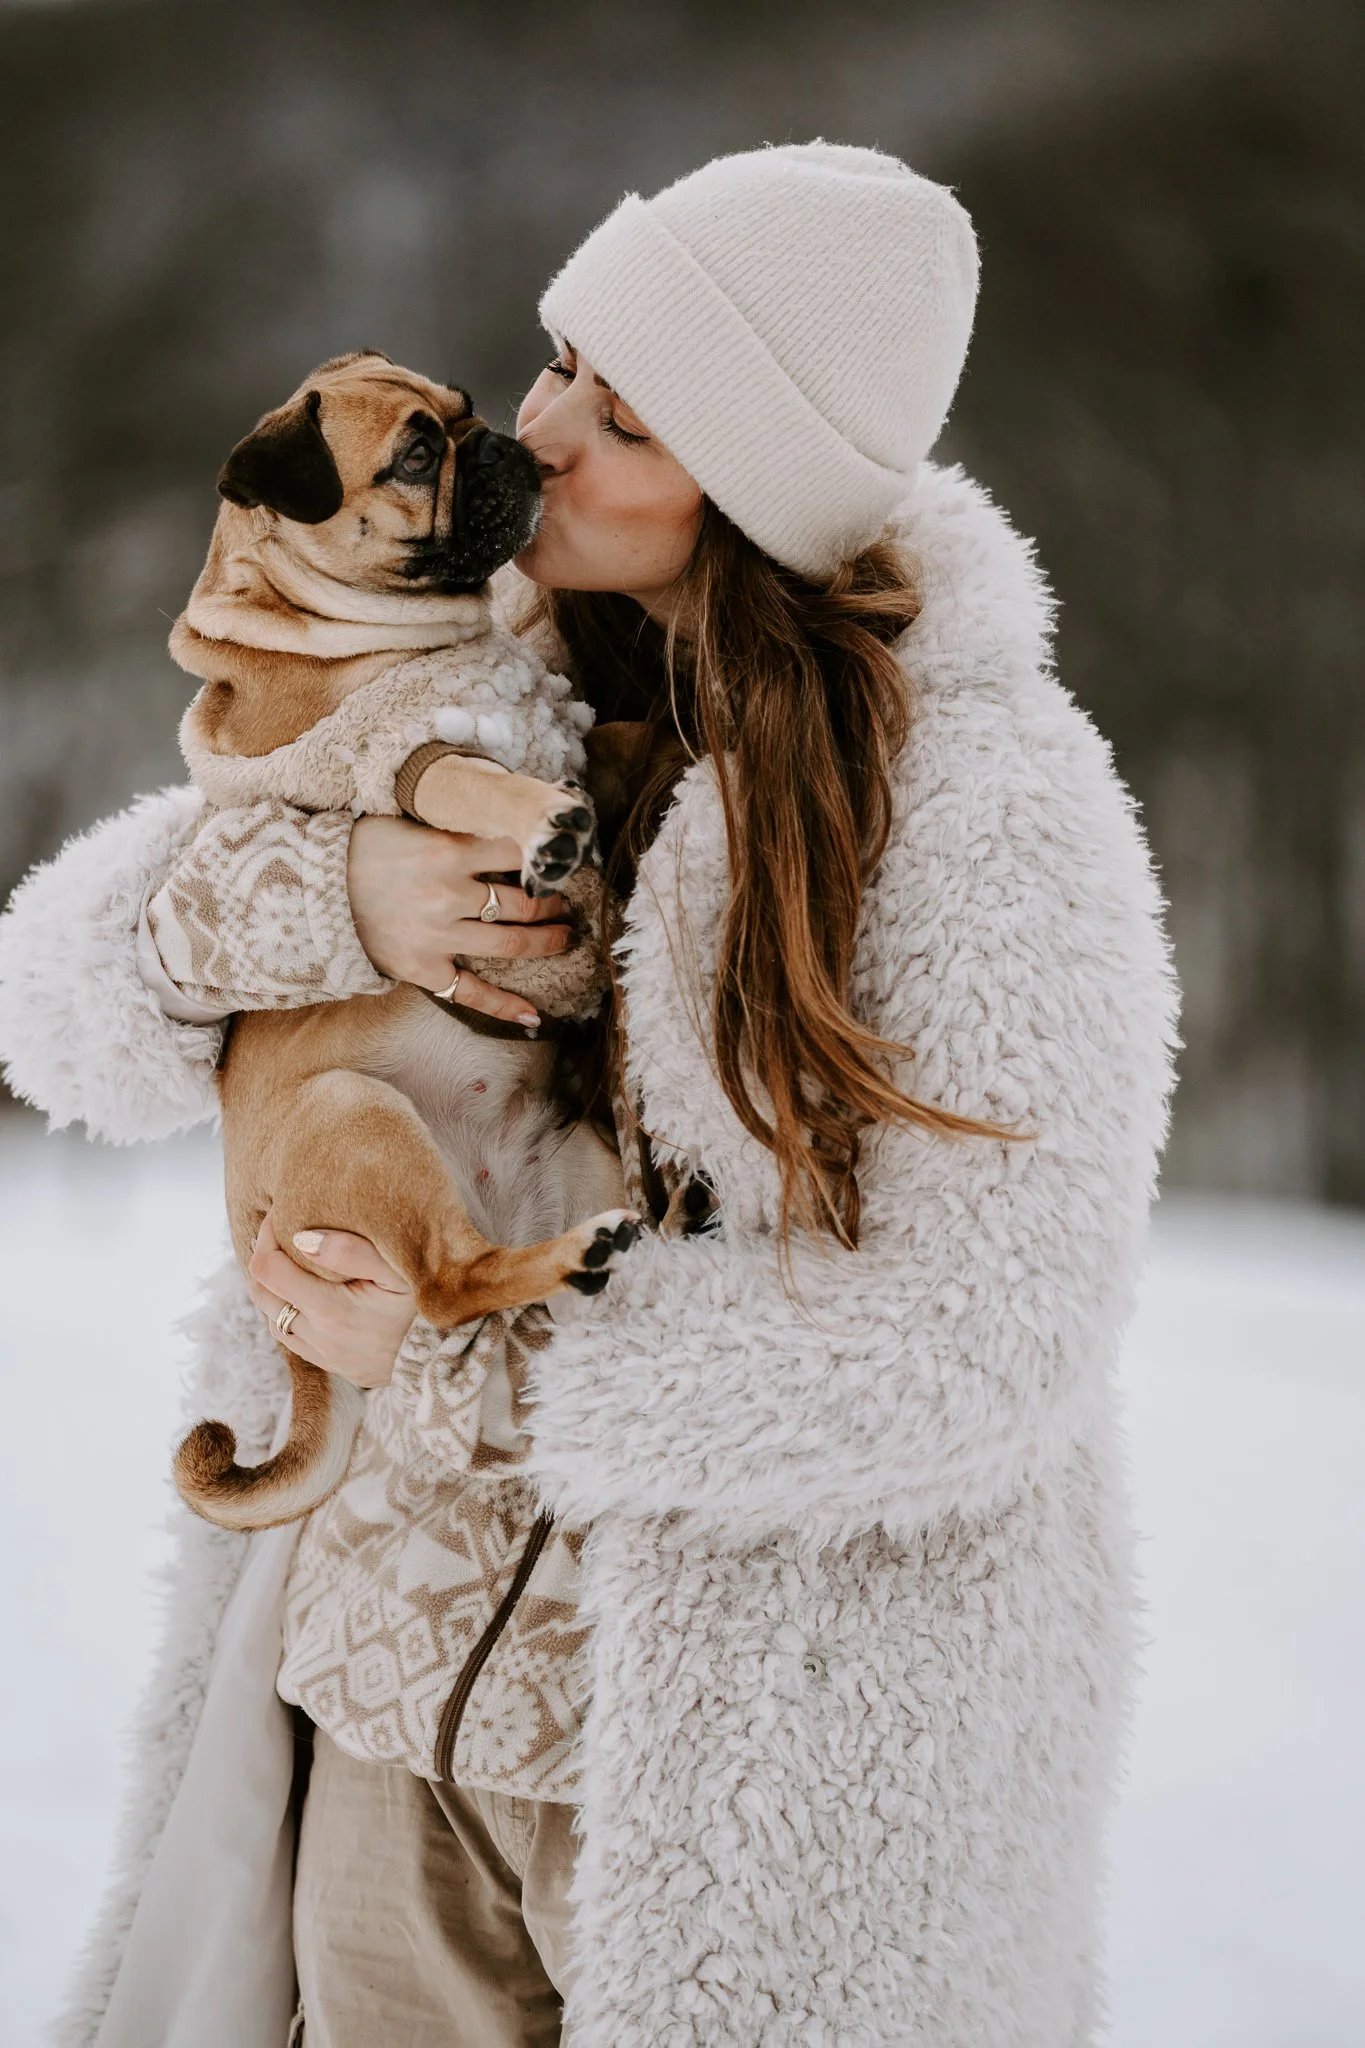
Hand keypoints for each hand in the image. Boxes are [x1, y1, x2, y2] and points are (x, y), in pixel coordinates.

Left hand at [247, 1214, 416, 1388]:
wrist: (451, 1354)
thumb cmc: (427, 1305)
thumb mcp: (397, 1269)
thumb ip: (349, 1251)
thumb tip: (302, 1238)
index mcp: (330, 1311)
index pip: (268, 1269)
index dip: (266, 1237)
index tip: (282, 1214)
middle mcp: (319, 1339)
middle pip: (262, 1296)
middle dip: (263, 1258)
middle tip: (279, 1233)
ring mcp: (326, 1357)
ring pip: (273, 1320)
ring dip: (273, 1289)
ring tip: (289, 1261)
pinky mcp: (336, 1366)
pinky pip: (293, 1340)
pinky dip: (289, 1313)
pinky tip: (306, 1294)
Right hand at [347, 814, 572, 1025]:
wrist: (311, 888)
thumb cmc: (363, 848)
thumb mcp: (410, 822)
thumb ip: (456, 827)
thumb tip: (506, 822)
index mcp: (448, 850)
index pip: (519, 851)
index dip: (546, 857)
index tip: (561, 860)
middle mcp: (448, 894)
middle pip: (523, 902)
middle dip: (553, 903)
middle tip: (565, 903)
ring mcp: (436, 936)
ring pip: (509, 944)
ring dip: (546, 942)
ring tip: (564, 937)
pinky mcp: (422, 968)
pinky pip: (472, 992)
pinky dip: (505, 1006)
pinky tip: (535, 1016)